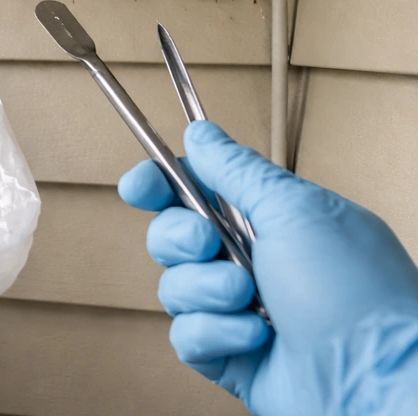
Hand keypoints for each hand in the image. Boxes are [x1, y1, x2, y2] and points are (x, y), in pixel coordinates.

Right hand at [118, 121, 417, 415]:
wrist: (377, 381)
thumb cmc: (353, 292)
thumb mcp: (294, 210)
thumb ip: (236, 169)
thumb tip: (200, 133)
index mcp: (269, 218)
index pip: (195, 188)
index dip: (158, 184)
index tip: (138, 187)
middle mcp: (251, 260)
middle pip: (171, 234)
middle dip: (181, 238)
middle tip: (209, 244)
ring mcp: (238, 310)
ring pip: (174, 286)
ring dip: (206, 290)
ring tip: (250, 300)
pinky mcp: (229, 355)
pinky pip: (186, 335)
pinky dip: (215, 334)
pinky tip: (255, 339)